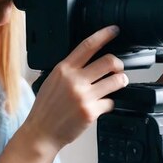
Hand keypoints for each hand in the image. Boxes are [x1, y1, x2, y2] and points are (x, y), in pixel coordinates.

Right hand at [23, 26, 128, 153]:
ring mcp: (84, 96)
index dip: (104, 35)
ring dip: (121, 81)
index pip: (88, 46)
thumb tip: (88, 60)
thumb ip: (69, 70)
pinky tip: (102, 105)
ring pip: (116, 81)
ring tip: (118, 83)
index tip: (114, 30)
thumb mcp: (51, 80)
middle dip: (118, 64)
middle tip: (118, 68)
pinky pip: (111, 102)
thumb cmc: (46, 108)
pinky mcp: (91, 111)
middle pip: (108, 61)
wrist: (41, 132)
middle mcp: (74, 80)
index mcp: (64, 69)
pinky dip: (109, 103)